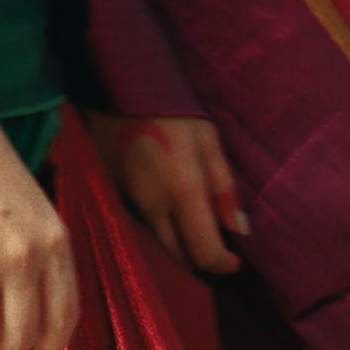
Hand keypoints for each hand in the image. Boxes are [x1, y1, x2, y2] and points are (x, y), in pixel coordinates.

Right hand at [87, 113, 249, 275]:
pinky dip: (155, 228)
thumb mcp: (209, 142)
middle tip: (214, 245)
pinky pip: (136, 225)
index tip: (233, 261)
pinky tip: (165, 211)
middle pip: (178, 257)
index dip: (222, 264)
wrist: (120, 85)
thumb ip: (224, 189)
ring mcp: (126, 201)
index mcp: (184, 191)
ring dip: (176, 246)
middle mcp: (152, 204)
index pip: (204, 252)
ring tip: (191, 228)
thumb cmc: (173, 110)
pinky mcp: (110, 193)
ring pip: (155, 244)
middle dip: (199, 259)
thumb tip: (239, 230)